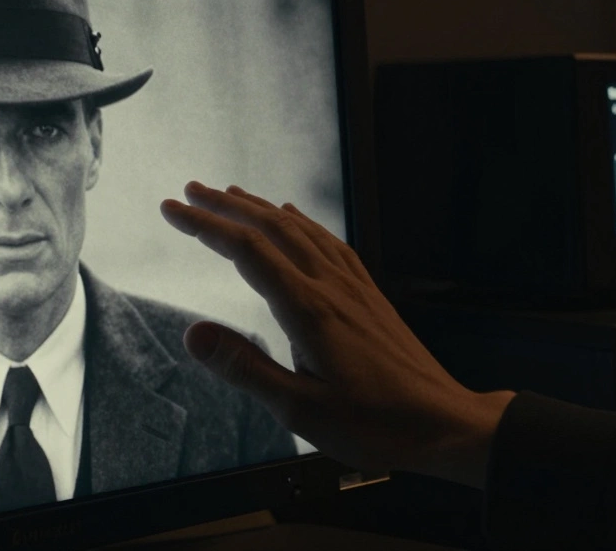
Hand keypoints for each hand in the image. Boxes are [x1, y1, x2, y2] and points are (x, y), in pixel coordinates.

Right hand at [160, 182, 514, 488]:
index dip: (205, 225)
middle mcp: (331, 287)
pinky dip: (303, 224)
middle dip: (227, 205)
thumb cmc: (375, 424)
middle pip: (272, 228)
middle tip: (191, 191)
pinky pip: (329, 243)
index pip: (246, 250)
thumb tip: (193, 335)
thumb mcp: (300, 410)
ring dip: (262, 209)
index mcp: (309, 309)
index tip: (172, 208)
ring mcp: (354, 287)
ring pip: (301, 230)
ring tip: (233, 195)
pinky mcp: (369, 295)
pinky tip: (297, 221)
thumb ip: (245, 368)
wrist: (443, 422)